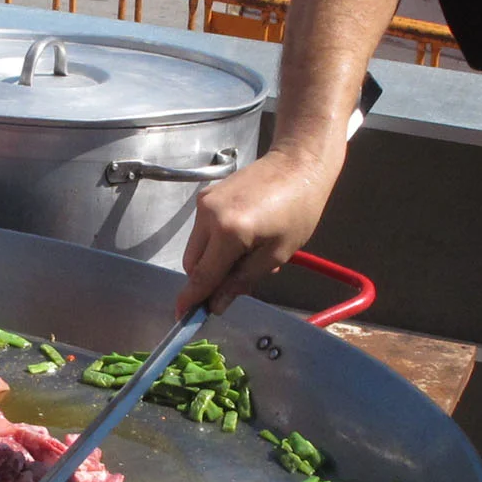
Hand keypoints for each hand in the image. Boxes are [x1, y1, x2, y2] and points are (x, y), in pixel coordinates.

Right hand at [177, 145, 340, 313]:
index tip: (183, 317)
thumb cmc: (298, 210)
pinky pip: (202, 231)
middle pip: (192, 264)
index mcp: (229, 232)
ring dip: (213, 261)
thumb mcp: (276, 254)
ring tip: (247, 255)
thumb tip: (217, 304)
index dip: (192, 299)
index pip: (202, 275)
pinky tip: (242, 238)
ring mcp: (204, 203)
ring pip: (195, 248)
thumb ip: (242, 281)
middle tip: (235, 285)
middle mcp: (208, 216)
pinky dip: (215, 243)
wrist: (297, 164)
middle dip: (207, 280)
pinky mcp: (206, 196)